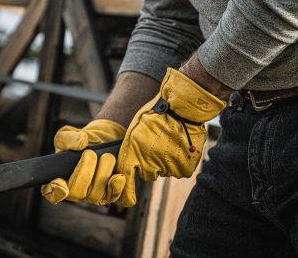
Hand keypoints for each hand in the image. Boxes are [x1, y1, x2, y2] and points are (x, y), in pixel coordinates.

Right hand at [41, 119, 125, 203]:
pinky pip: (114, 197)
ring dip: (102, 173)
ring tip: (107, 156)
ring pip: (96, 195)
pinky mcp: (111, 193)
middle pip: (76, 193)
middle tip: (90, 153)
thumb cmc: (84, 139)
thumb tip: (80, 143)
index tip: (60, 181)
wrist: (106, 139)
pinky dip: (117, 186)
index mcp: (60, 179)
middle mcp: (76, 191)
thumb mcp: (70, 133)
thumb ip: (67, 138)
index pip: (53, 193)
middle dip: (84, 172)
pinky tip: (119, 176)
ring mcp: (94, 195)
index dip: (55, 190)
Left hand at [115, 68, 225, 206]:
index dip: (126, 194)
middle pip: (148, 173)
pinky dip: (180, 162)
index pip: (125, 182)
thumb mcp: (136, 128)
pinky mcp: (184, 168)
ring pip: (165, 171)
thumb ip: (131, 149)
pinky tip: (179, 146)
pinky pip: (179, 170)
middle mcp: (149, 165)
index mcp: (133, 154)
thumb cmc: (156, 114)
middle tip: (157, 144)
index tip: (128, 200)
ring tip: (170, 142)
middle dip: (151, 163)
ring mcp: (167, 168)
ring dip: (166, 161)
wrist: (181, 108)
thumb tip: (131, 164)